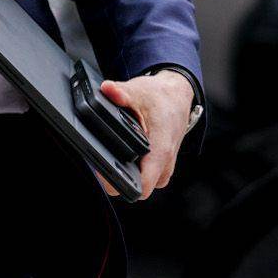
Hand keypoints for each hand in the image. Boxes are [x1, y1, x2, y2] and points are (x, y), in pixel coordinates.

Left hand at [95, 72, 193, 199]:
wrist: (177, 97)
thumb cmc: (161, 97)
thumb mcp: (139, 91)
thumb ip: (121, 93)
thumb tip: (107, 89)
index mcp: (161, 151)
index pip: (143, 186)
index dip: (120, 184)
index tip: (103, 173)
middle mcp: (164, 164)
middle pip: (137, 187)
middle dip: (117, 178)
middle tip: (100, 159)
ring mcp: (163, 167)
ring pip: (140, 182)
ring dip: (125, 172)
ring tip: (110, 153)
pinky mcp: (159, 165)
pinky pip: (143, 175)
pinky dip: (131, 167)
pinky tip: (119, 153)